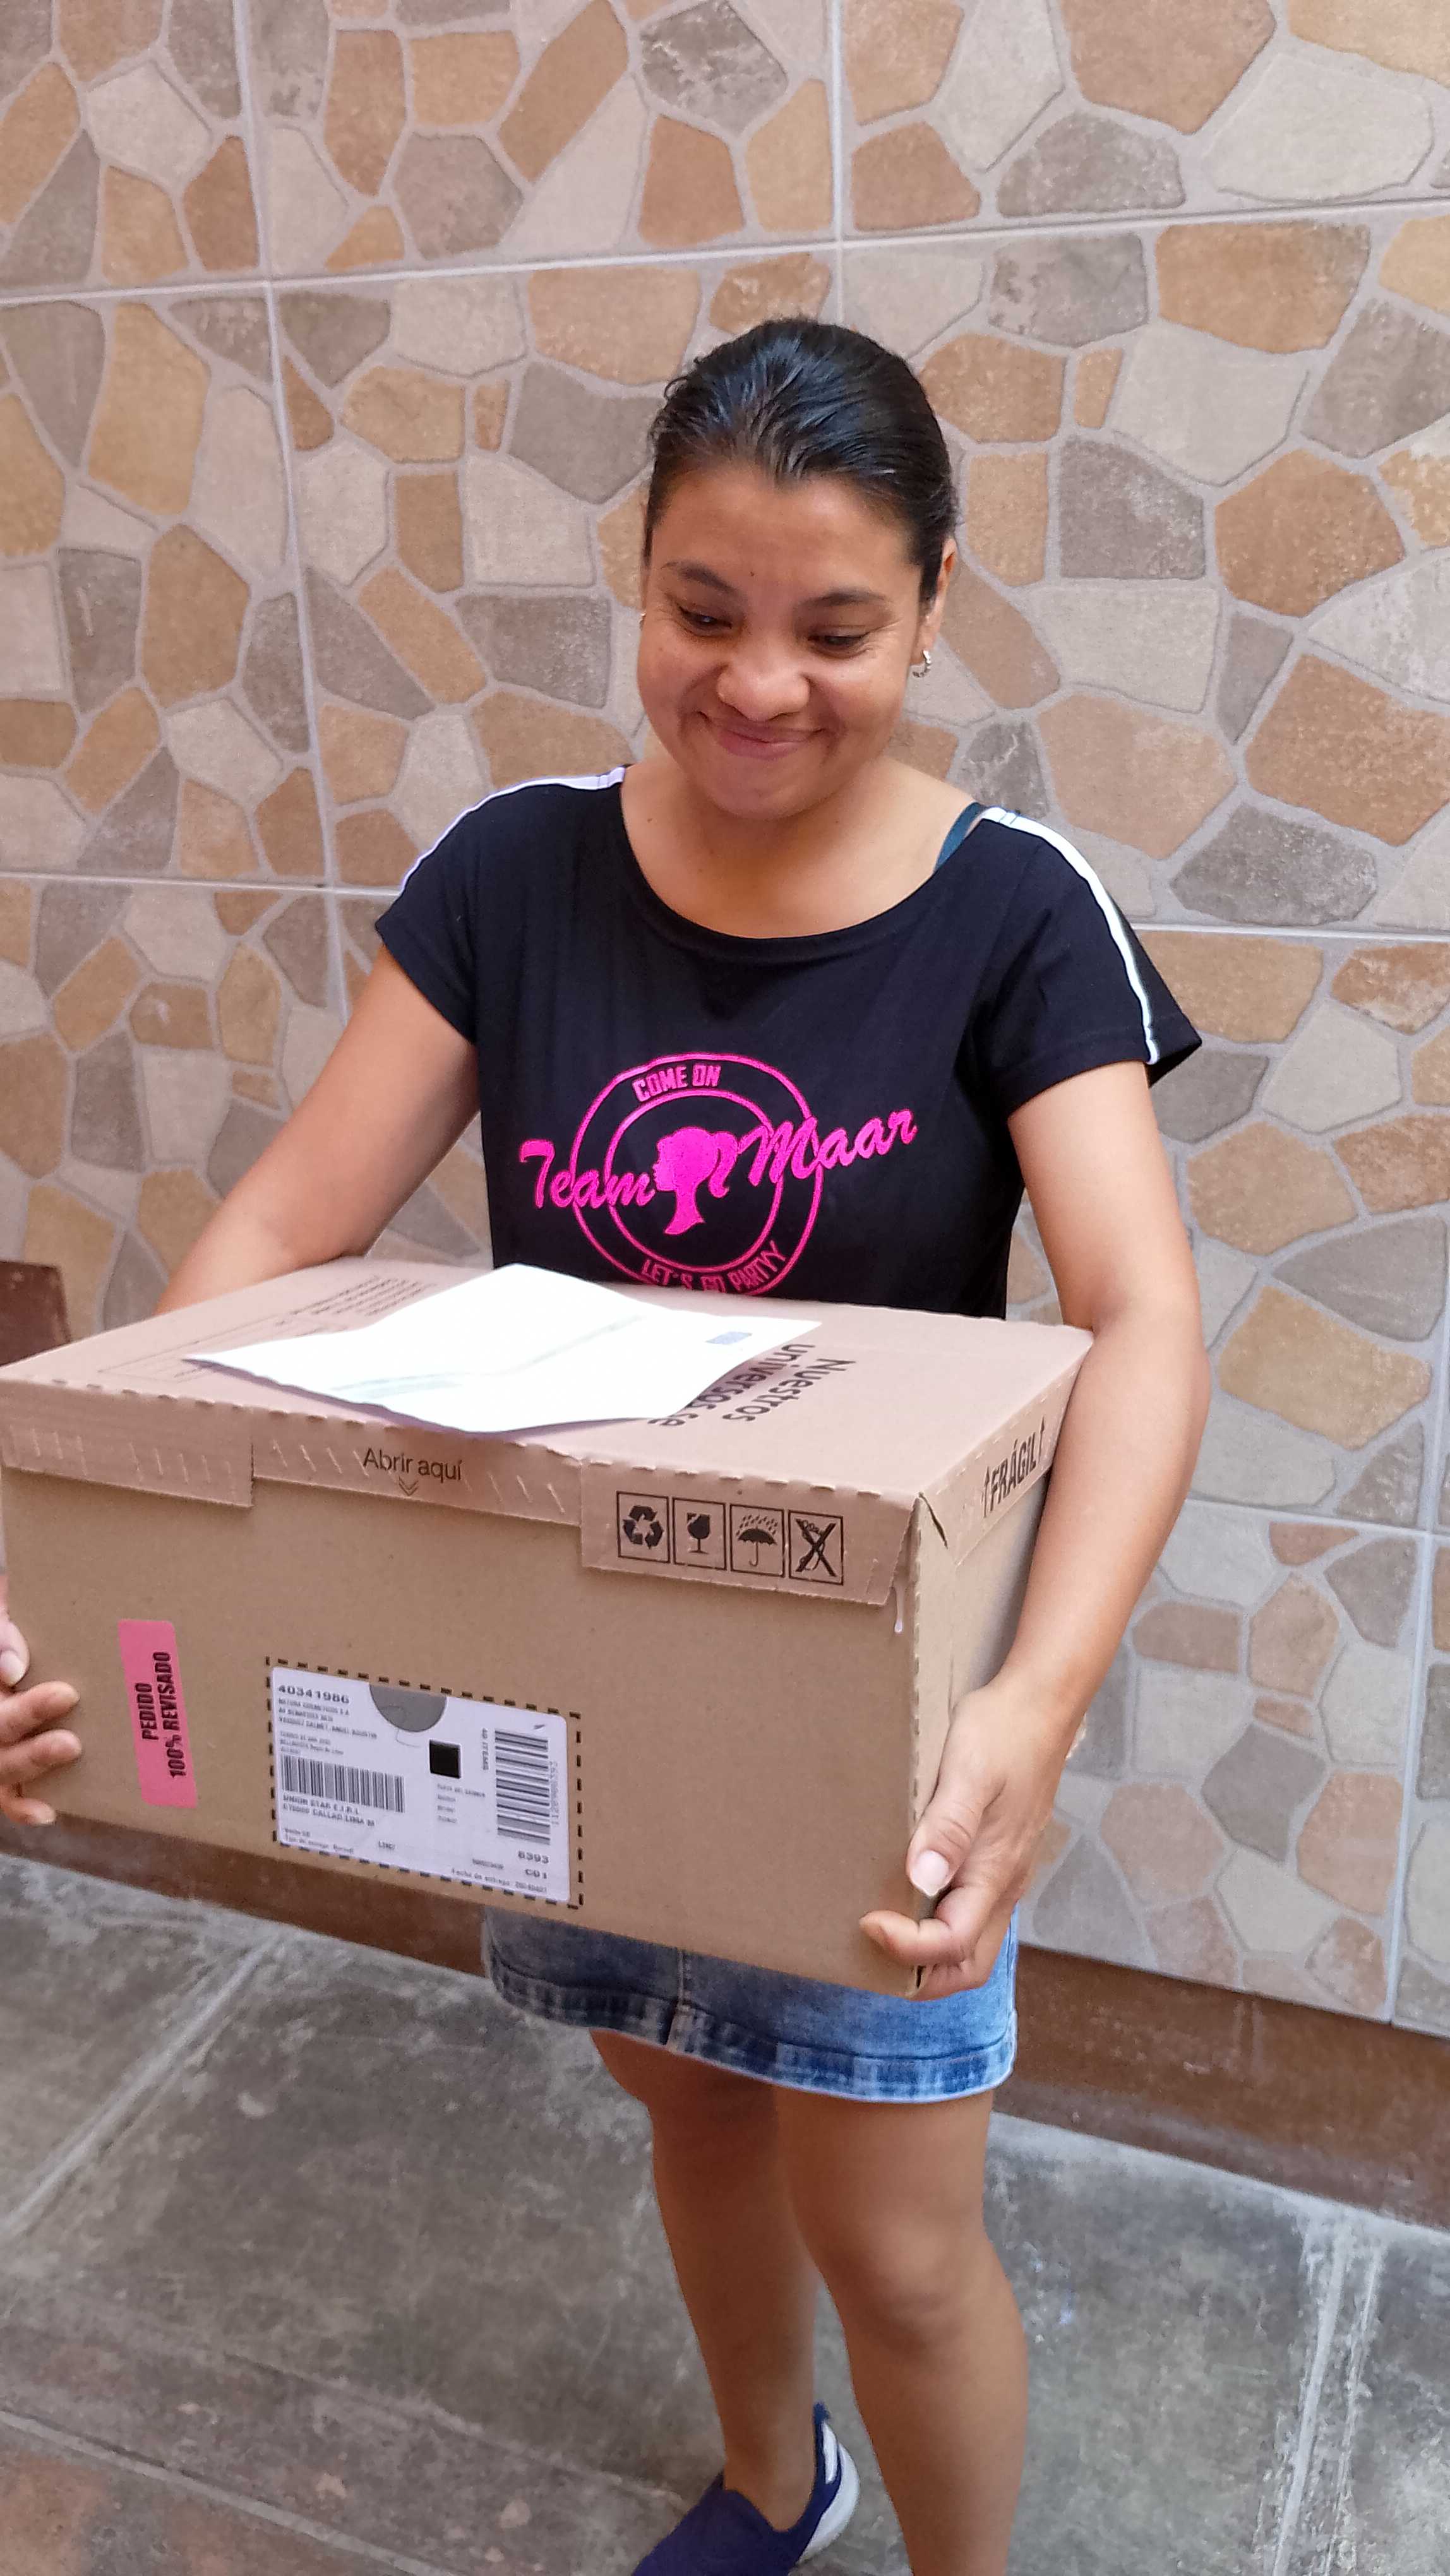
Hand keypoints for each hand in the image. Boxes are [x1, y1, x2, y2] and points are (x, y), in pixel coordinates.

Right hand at [0, 1617, 80, 1826]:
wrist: (33, 1656)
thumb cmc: (28, 1626)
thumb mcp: (9, 1608)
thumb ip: (3, 1628)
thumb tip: (12, 1667)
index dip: (3, 1670)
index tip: (16, 1670)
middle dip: (25, 1711)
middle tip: (67, 1694)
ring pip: (0, 1763)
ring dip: (31, 1758)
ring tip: (70, 1745)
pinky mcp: (9, 1776)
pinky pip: (6, 1797)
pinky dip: (22, 1807)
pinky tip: (47, 1811)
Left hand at [860, 1674, 1074, 2000]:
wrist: (1040, 1706)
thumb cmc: (1002, 1733)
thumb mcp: (969, 1772)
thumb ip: (948, 1827)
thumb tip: (922, 1880)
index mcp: (995, 1872)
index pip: (952, 1943)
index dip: (906, 1948)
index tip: (866, 1920)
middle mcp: (1003, 1884)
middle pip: (968, 1963)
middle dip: (921, 1976)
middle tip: (870, 1950)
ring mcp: (1003, 1873)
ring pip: (971, 1942)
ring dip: (929, 1954)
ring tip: (881, 1931)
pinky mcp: (997, 1857)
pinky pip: (970, 1911)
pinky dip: (937, 1924)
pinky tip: (906, 1896)